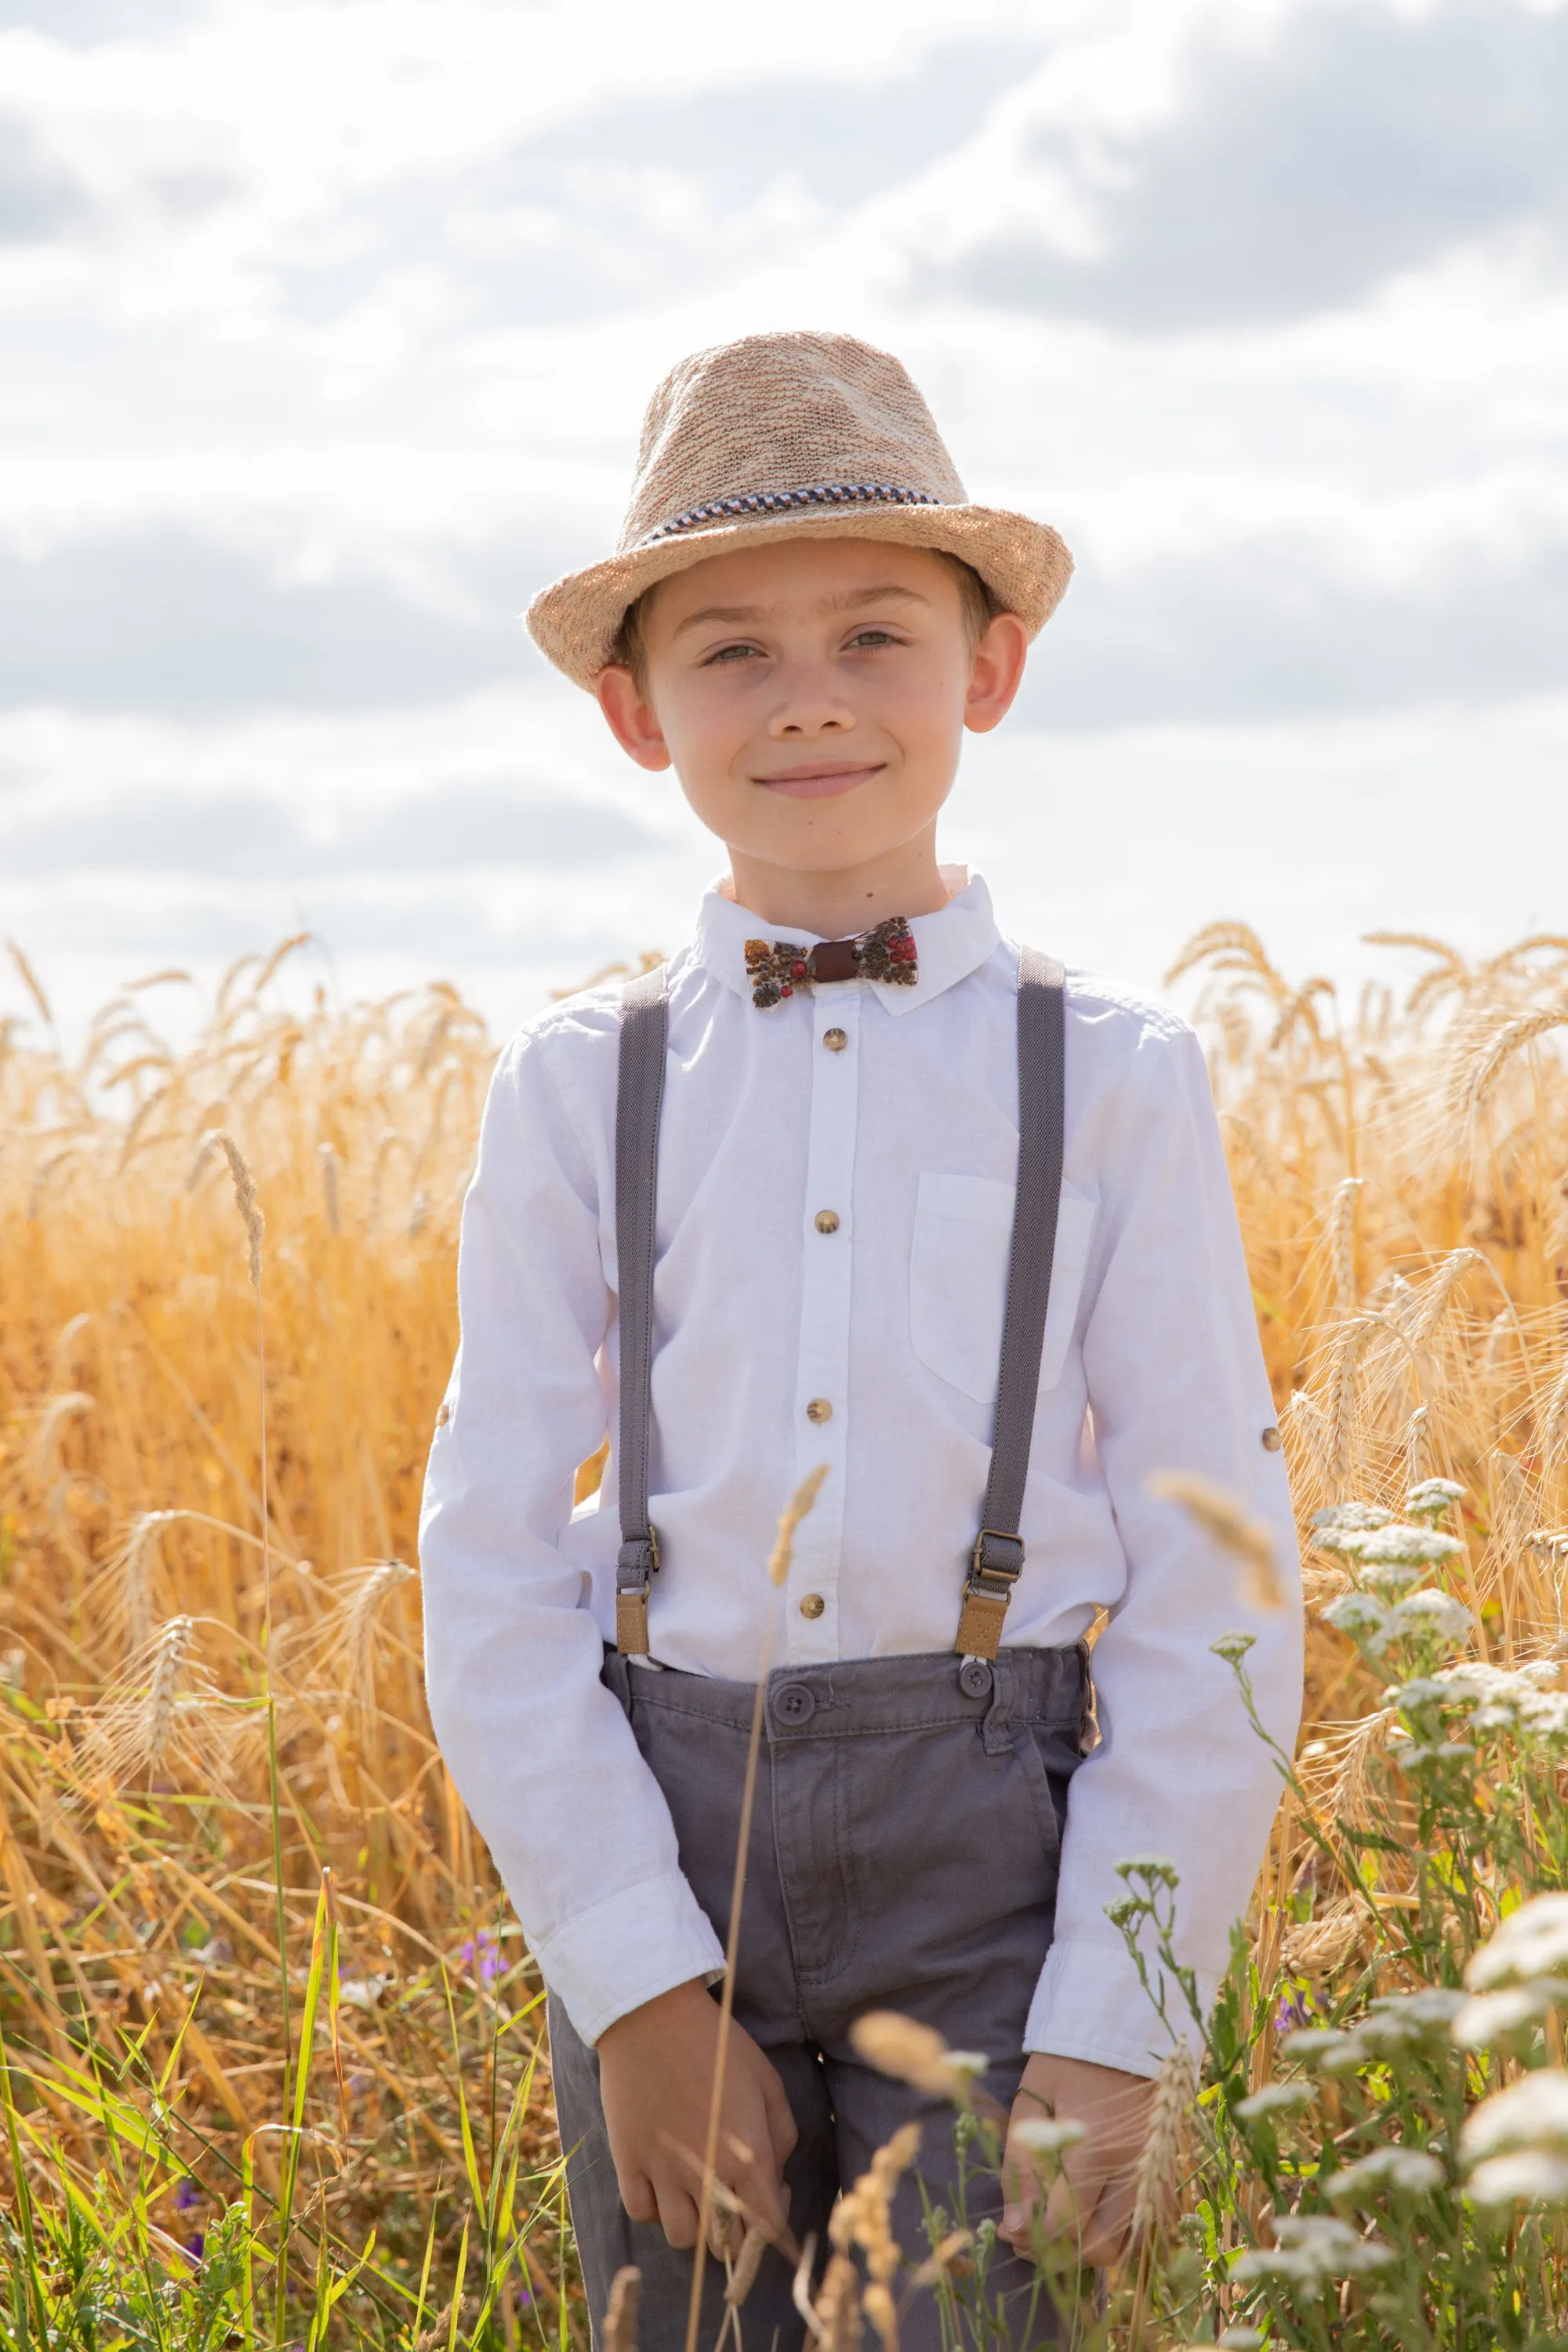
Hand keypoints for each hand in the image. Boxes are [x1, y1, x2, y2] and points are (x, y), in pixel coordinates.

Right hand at [595, 1978, 797, 2255]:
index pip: (768, 2225)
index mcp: (747, 2155)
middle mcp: (705, 2174)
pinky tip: (664, 2182)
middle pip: (726, 2245)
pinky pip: (642, 2212)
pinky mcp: (628, 2161)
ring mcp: (662, 2171)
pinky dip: (656, 2208)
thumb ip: (781, 2133)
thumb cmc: (717, 2042)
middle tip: (737, 2197)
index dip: (775, 2222)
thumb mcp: (766, 2079)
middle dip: (739, 2231)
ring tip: (699, 2195)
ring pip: (682, 2238)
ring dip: (696, 2226)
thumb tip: (776, 2175)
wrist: (653, 2014)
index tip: (773, 2196)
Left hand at [1000, 2053, 1154, 2267]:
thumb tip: (1014, 2226)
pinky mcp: (1164, 2179)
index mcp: (1097, 2150)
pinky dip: (1111, 2237)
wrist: (1122, 2030)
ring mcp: (1155, 2179)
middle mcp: (1134, 2173)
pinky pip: (1140, 2230)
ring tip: (1051, 2233)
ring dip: (1085, 2252)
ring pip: (1125, 2247)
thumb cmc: (1069, 2061)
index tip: (1006, 2231)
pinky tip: (1082, 2222)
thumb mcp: (1032, 2101)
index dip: (1030, 2237)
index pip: (1065, 2223)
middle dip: (1056, 2254)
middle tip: (1026, 2237)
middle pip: (1099, 2247)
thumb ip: (1021, 2165)